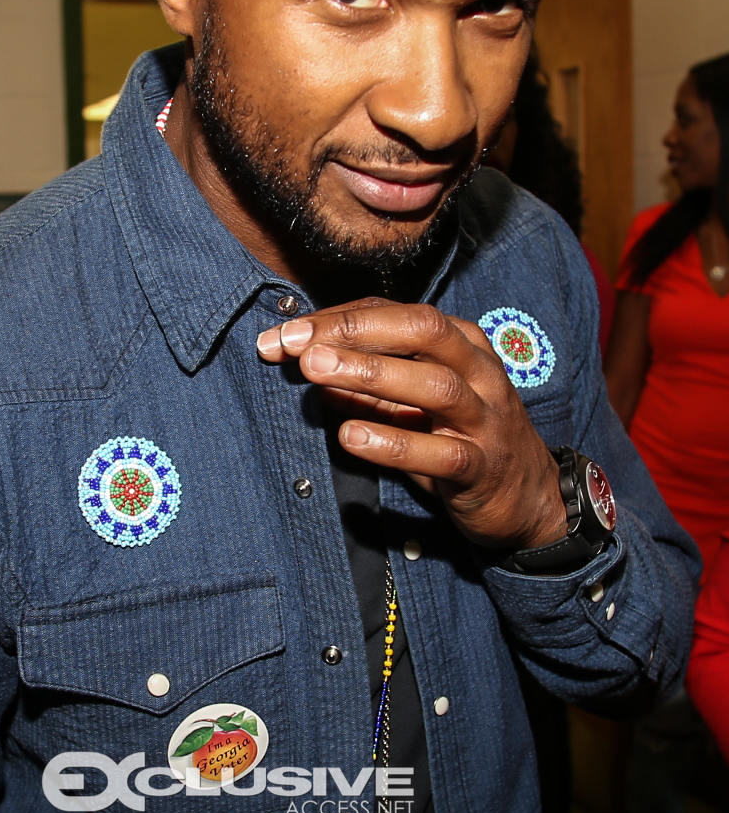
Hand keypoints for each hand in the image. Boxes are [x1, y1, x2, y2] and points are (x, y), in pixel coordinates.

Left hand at [257, 298, 565, 550]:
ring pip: (434, 384)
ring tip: (316, 372)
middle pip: (421, 329)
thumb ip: (365, 382)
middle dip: (356, 329)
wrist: (528, 499)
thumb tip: (301, 361)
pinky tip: (351, 436)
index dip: (336, 319)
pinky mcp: (483, 467)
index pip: (393, 313)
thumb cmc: (459, 437)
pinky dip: (393, 442)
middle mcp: (478, 370)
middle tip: (299, 342)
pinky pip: (441, 453)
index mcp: (460, 342)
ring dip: (370, 373)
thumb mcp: (411, 402)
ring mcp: (486, 417)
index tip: (284, 334)